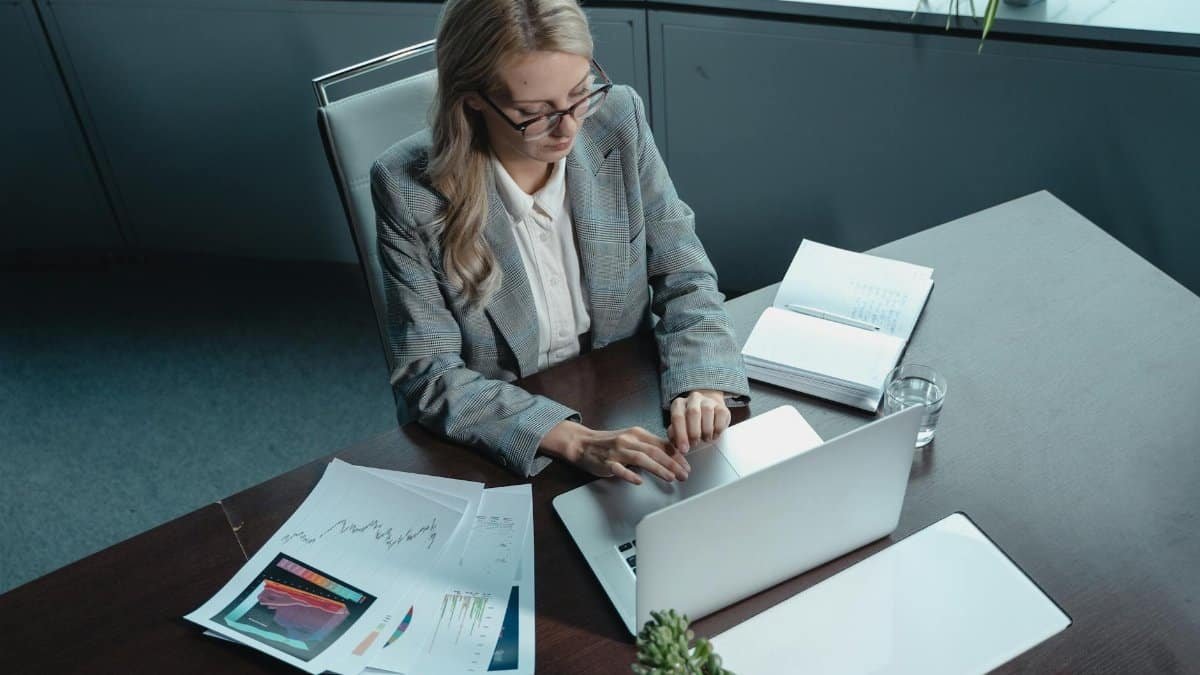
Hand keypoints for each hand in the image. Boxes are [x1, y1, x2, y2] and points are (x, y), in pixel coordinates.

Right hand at [541, 421, 689, 484]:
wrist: (583, 443)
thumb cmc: (609, 443)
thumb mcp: (631, 439)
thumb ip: (649, 446)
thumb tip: (671, 455)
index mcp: (637, 433)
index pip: (661, 444)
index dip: (676, 455)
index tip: (686, 465)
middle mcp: (628, 440)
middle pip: (654, 451)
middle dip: (672, 463)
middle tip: (684, 474)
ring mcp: (617, 451)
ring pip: (641, 459)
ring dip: (657, 468)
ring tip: (670, 477)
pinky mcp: (606, 462)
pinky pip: (619, 469)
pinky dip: (629, 475)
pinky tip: (639, 481)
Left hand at [668, 390, 731, 453]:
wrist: (709, 410)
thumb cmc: (691, 422)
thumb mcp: (680, 427)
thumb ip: (675, 434)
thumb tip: (675, 443)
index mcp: (679, 404)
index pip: (677, 417)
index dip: (680, 435)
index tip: (684, 449)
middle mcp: (693, 399)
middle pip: (692, 412)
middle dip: (693, 432)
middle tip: (694, 444)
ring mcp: (708, 401)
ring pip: (707, 412)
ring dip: (706, 431)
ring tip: (705, 439)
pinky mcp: (722, 407)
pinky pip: (720, 417)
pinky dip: (717, 430)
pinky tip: (714, 434)